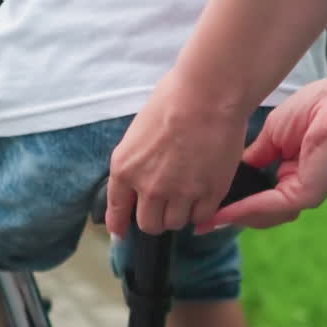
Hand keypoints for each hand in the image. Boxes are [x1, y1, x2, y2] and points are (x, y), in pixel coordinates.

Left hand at [106, 70, 247, 235]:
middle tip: (167, 205)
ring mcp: (180, 193)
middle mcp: (149, 187)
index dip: (119, 224)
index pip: (117, 210)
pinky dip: (202, 210)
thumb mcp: (138, 132)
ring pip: (175, 223)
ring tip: (189, 195)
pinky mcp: (209, 194)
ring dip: (180, 213)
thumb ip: (138, 161)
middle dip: (156, 217)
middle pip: (149, 225)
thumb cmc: (173, 99)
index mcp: (125, 169)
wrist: (208, 95)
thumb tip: (142, 177)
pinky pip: (201, 217)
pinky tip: (205, 194)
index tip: (121, 231)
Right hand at [197, 67, 326, 230]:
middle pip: (258, 213)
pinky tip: (223, 211)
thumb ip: (255, 156)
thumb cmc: (316, 107)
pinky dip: (244, 209)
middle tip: (198, 222)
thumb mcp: (272, 134)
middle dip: (228, 218)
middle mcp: (299, 190)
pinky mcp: (308, 193)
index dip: (232, 205)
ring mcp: (305, 194)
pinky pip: (270, 206)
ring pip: (262, 214)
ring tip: (205, 218)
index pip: (258, 198)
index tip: (204, 208)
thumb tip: (233, 171)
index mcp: (293, 176)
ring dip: (233, 216)